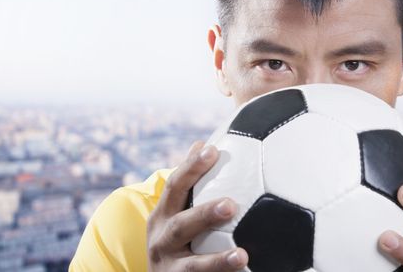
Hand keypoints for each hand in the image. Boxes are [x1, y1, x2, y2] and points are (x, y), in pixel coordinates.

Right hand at [147, 141, 248, 270]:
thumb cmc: (175, 239)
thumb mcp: (174, 212)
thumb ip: (188, 183)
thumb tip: (203, 142)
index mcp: (162, 216)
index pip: (174, 187)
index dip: (191, 167)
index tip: (212, 150)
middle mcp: (160, 242)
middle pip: (179, 227)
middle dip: (203, 215)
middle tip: (230, 205)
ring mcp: (169, 270)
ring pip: (193, 267)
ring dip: (217, 261)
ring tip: (242, 255)